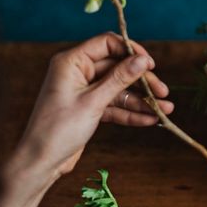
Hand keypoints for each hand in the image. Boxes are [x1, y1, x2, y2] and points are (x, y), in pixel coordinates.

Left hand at [5, 32, 173, 200]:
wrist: (41, 162)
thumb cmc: (58, 129)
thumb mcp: (93, 102)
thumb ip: (120, 79)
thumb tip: (143, 60)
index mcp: (71, 62)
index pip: (107, 44)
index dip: (131, 51)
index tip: (151, 64)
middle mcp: (78, 72)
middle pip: (118, 68)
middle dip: (141, 81)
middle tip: (163, 92)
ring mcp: (84, 91)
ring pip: (119, 89)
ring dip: (141, 100)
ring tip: (164, 110)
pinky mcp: (89, 108)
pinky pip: (114, 105)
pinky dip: (130, 112)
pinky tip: (150, 119)